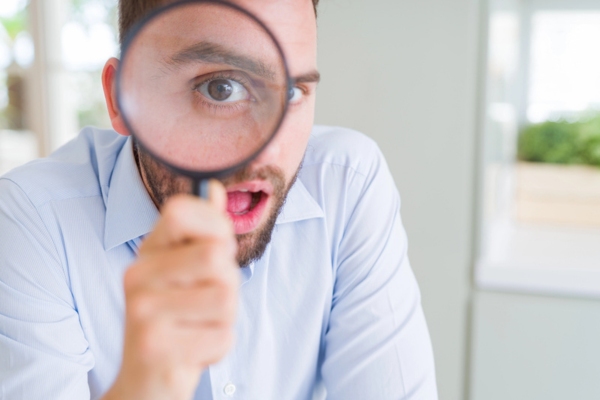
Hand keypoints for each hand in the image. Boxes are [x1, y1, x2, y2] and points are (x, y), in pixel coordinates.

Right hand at [103, 181, 238, 399]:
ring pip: (225, 297)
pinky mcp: (156, 347)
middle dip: (228, 281)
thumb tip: (216, 188)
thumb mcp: (185, 273)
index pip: (180, 211)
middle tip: (208, 299)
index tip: (218, 246)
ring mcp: (142, 313)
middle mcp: (137, 278)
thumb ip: (203, 232)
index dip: (214, 224)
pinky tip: (194, 350)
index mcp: (147, 254)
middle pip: (215, 256)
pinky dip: (219, 347)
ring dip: (226, 318)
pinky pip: (223, 336)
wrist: (147, 381)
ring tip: (199, 326)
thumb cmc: (176, 320)